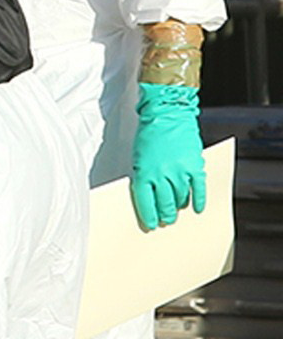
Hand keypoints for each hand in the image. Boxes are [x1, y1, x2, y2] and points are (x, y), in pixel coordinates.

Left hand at [131, 81, 206, 230]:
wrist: (167, 114)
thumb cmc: (150, 133)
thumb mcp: (138, 156)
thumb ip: (144, 175)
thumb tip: (150, 195)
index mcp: (143, 172)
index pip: (145, 201)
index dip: (149, 215)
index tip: (152, 225)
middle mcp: (161, 174)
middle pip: (165, 203)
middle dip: (166, 214)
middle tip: (167, 221)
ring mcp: (179, 171)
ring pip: (181, 198)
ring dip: (180, 207)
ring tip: (178, 212)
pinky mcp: (195, 166)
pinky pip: (198, 189)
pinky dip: (199, 200)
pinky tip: (198, 208)